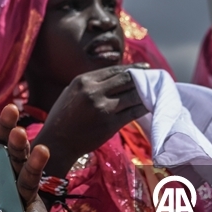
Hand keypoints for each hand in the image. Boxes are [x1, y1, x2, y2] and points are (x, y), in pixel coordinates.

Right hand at [34, 65, 148, 175]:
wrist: (57, 143)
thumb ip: (91, 83)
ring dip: (145, 94)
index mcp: (83, 80)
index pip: (115, 70)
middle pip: (126, 80)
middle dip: (142, 79)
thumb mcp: (72, 92)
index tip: (145, 68)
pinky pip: (133, 112)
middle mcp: (93, 91)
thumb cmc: (63, 117)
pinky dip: (143, 108)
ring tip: (153, 93)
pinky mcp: (110, 124)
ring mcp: (103, 108)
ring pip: (132, 95)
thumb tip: (117, 76)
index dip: (133, 68)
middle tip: (153, 79)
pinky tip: (148, 106)